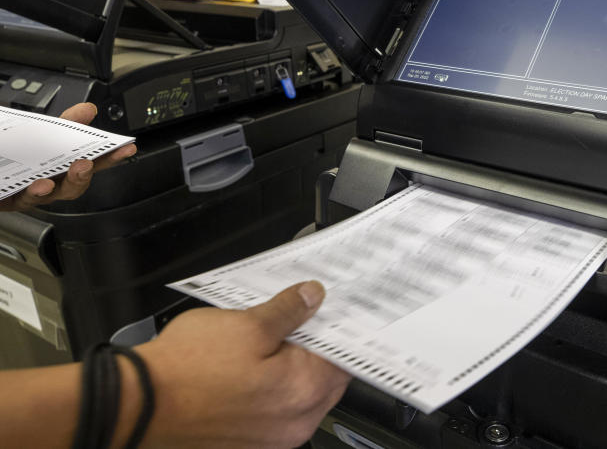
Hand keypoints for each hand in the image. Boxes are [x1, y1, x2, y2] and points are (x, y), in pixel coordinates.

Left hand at [0, 103, 136, 211]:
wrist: (1, 166)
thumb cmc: (24, 156)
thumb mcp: (47, 133)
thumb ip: (69, 122)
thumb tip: (89, 109)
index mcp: (66, 167)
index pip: (94, 163)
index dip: (112, 157)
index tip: (128, 148)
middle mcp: (54, 183)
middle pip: (74, 185)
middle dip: (82, 175)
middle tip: (85, 164)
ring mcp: (34, 194)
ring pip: (51, 195)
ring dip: (55, 187)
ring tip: (60, 176)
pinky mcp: (13, 199)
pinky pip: (24, 199)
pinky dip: (33, 192)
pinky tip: (38, 184)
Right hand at [135, 282, 350, 447]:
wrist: (137, 407)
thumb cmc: (188, 370)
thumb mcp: (247, 324)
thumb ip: (288, 311)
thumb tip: (312, 297)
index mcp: (303, 392)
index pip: (344, 359)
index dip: (337, 331)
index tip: (330, 313)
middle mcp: (294, 424)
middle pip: (324, 380)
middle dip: (313, 350)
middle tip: (296, 321)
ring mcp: (271, 440)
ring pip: (297, 397)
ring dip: (290, 371)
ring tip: (264, 342)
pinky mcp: (247, 445)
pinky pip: (273, 413)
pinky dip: (269, 392)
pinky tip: (248, 370)